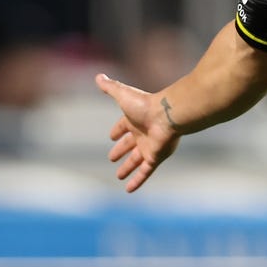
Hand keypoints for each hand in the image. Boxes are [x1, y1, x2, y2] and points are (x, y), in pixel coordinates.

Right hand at [96, 74, 179, 192]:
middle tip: (112, 157)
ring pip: (136, 160)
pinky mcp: (155, 157)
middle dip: (121, 151)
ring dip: (127, 167)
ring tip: (118, 176)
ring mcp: (149, 147)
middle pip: (129, 145)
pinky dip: (137, 181)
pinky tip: (128, 190)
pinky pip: (145, 172)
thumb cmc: (145, 104)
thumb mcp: (123, 94)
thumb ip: (110, 87)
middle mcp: (142, 134)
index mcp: (134, 120)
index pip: (123, 127)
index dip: (117, 131)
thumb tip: (98, 76)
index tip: (112, 136)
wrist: (168, 115)